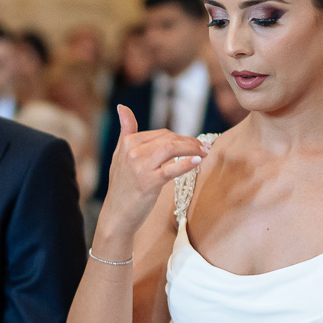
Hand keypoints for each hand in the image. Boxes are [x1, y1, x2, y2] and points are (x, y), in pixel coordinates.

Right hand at [99, 105, 209, 237]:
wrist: (116, 216)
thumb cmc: (122, 187)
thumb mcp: (119, 156)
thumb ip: (125, 131)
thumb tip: (122, 107)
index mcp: (128, 143)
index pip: (161, 134)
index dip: (181, 137)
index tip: (194, 143)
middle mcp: (133, 152)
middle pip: (168, 138)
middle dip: (190, 141)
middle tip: (206, 147)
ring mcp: (140, 167)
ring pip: (171, 148)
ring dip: (192, 148)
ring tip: (206, 152)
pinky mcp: (149, 182)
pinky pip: (171, 169)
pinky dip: (186, 163)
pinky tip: (197, 161)